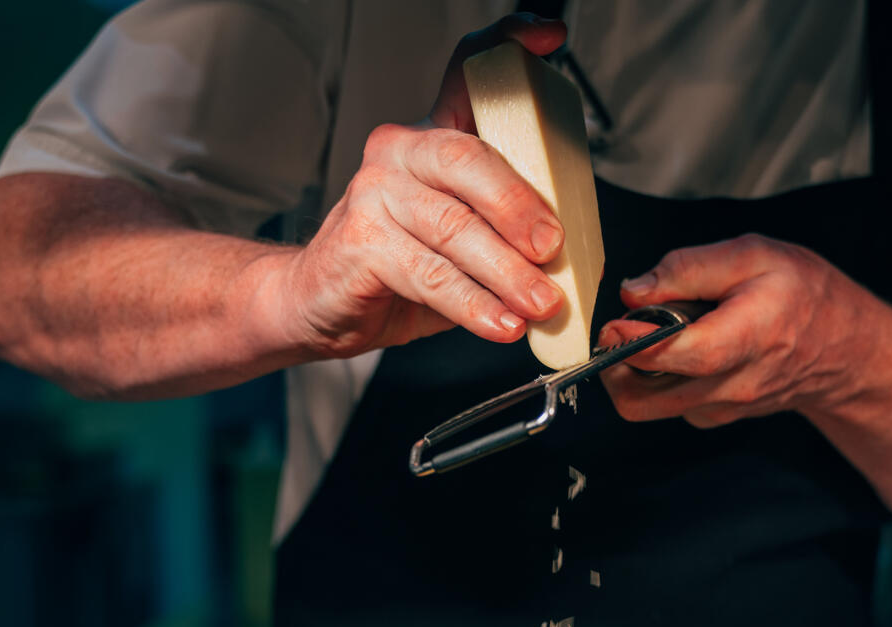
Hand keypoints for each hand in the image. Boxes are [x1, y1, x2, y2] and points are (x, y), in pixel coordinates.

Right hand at [284, 15, 569, 359]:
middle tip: (553, 248)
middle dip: (519, 206)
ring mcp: (374, 192)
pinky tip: (500, 323)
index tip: (549, 38)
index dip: (509, 47)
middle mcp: (401, 151)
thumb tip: (570, 253)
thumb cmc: (400, 264)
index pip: (468, 75)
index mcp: (434, 137)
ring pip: (452, 226)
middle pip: (468, 158)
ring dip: (506, 271)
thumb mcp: (463, 236)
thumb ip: (507, 226)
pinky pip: (429, 274)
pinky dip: (472, 304)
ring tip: (540, 302)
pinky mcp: (359, 241)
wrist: (322, 301)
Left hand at [597, 234, 891, 427]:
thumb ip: (690, 268)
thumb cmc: (805, 296)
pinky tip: (684, 348)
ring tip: (659, 332)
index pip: (676, 356)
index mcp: (745, 339)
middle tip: (620, 329)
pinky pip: (669, 404)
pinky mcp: (715, 416)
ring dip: (635, 373)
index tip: (613, 322)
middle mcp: (730, 387)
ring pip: (650, 406)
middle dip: (615, 366)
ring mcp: (721, 408)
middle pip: (643, 401)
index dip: (634, 341)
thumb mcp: (755, 256)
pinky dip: (660, 378)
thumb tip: (634, 292)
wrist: (846, 350)